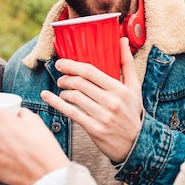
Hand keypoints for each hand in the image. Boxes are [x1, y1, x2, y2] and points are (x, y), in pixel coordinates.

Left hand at [41, 37, 142, 162]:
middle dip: (65, 77)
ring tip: (62, 90)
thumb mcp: (134, 88)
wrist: (136, 144)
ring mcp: (102, 116)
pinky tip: (47, 97)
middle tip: (60, 76)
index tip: (62, 63)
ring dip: (63, 91)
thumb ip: (127, 64)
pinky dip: (56, 103)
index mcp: (119, 89)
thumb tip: (123, 40)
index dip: (72, 65)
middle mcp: (111, 101)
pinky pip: (71, 113)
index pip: (91, 71)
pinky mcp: (94, 129)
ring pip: (74, 97)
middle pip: (79, 83)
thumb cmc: (132, 113)